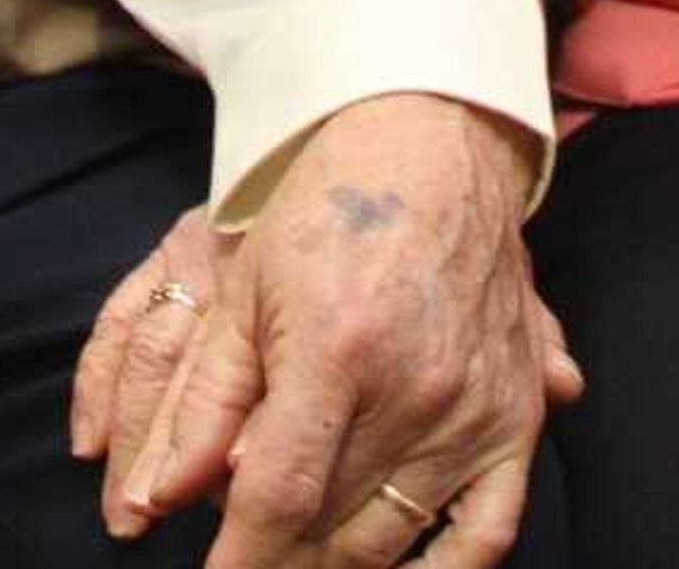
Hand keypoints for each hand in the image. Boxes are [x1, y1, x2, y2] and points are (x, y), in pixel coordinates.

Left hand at [100, 93, 576, 565]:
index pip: (277, 497)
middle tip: (249, 557)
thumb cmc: (326, 212)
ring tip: (300, 561)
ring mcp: (474, 411)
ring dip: (338, 566)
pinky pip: (490, 531)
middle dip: (279, 560)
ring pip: (394, 539)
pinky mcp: (518, 418)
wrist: (433, 151)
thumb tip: (160, 496)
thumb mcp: (244, 291)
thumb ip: (204, 401)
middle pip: (332, 528)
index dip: (239, 558)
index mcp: (336, 352)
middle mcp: (414, 391)